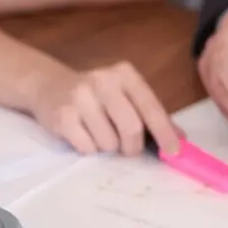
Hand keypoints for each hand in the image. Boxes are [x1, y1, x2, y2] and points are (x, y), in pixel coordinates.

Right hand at [29, 61, 181, 156]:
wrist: (48, 86)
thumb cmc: (97, 95)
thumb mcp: (125, 95)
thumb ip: (151, 114)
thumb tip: (179, 139)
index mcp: (125, 74)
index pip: (151, 107)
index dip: (164, 132)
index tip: (173, 152)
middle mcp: (103, 81)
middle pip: (131, 128)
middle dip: (133, 147)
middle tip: (129, 150)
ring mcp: (81, 97)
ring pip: (109, 142)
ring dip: (108, 148)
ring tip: (99, 134)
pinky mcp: (62, 116)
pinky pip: (87, 148)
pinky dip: (90, 149)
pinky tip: (83, 134)